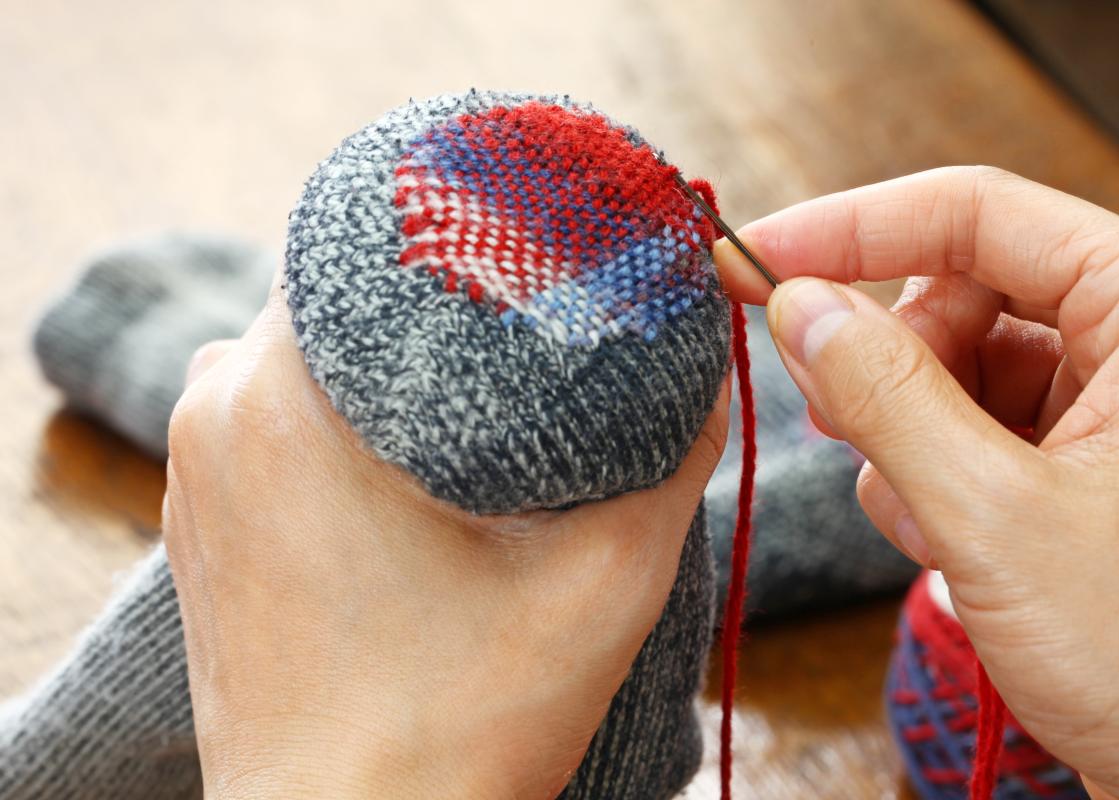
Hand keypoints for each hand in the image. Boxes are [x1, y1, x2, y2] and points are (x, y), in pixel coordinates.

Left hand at [162, 283, 728, 798]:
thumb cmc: (457, 728)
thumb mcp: (603, 581)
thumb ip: (671, 454)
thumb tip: (705, 363)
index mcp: (284, 397)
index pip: (362, 234)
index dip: (455, 223)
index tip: (530, 235)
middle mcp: (214, 410)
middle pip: (338, 294)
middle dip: (435, 297)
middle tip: (530, 314)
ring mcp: (195, 470)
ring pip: (308, 357)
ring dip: (389, 360)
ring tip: (479, 393)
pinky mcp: (205, 524)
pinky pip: (274, 421)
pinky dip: (343, 417)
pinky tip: (415, 461)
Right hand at [716, 167, 1118, 799]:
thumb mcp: (997, 518)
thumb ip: (887, 397)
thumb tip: (798, 306)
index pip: (974, 214)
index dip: (847, 230)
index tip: (751, 261)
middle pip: (958, 291)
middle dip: (888, 365)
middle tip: (839, 428)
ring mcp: (1116, 402)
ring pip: (954, 367)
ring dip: (908, 439)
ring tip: (931, 524)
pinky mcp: (1085, 459)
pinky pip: (970, 427)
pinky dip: (932, 478)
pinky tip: (949, 544)